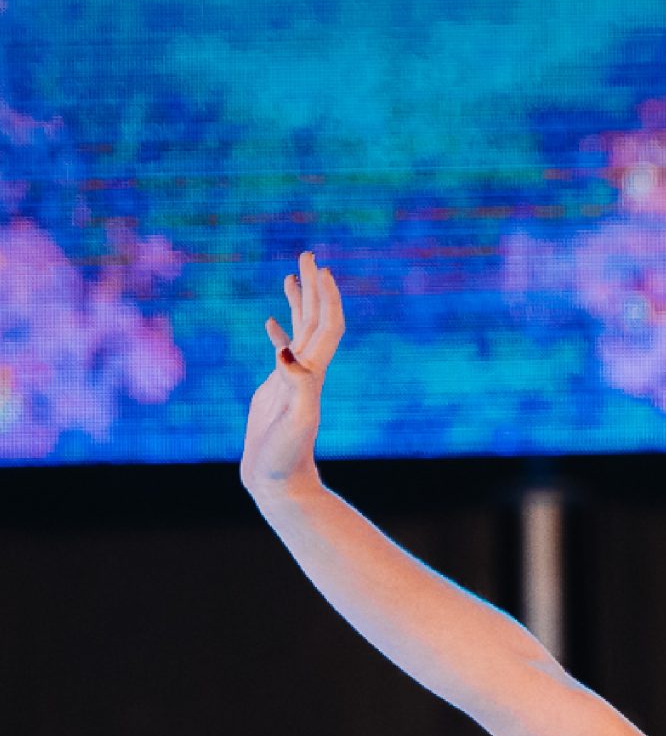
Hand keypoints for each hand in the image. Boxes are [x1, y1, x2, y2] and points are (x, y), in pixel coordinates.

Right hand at [241, 250, 343, 497]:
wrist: (280, 480)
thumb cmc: (286, 455)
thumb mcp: (294, 419)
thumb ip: (295, 385)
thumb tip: (285, 351)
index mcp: (312, 373)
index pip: (326, 326)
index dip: (325, 298)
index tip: (320, 269)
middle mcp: (306, 371)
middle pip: (315, 321)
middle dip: (313, 288)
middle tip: (307, 255)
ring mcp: (292, 378)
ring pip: (299, 332)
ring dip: (299, 303)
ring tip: (292, 275)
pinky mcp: (277, 389)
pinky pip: (280, 352)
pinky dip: (277, 332)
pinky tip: (270, 320)